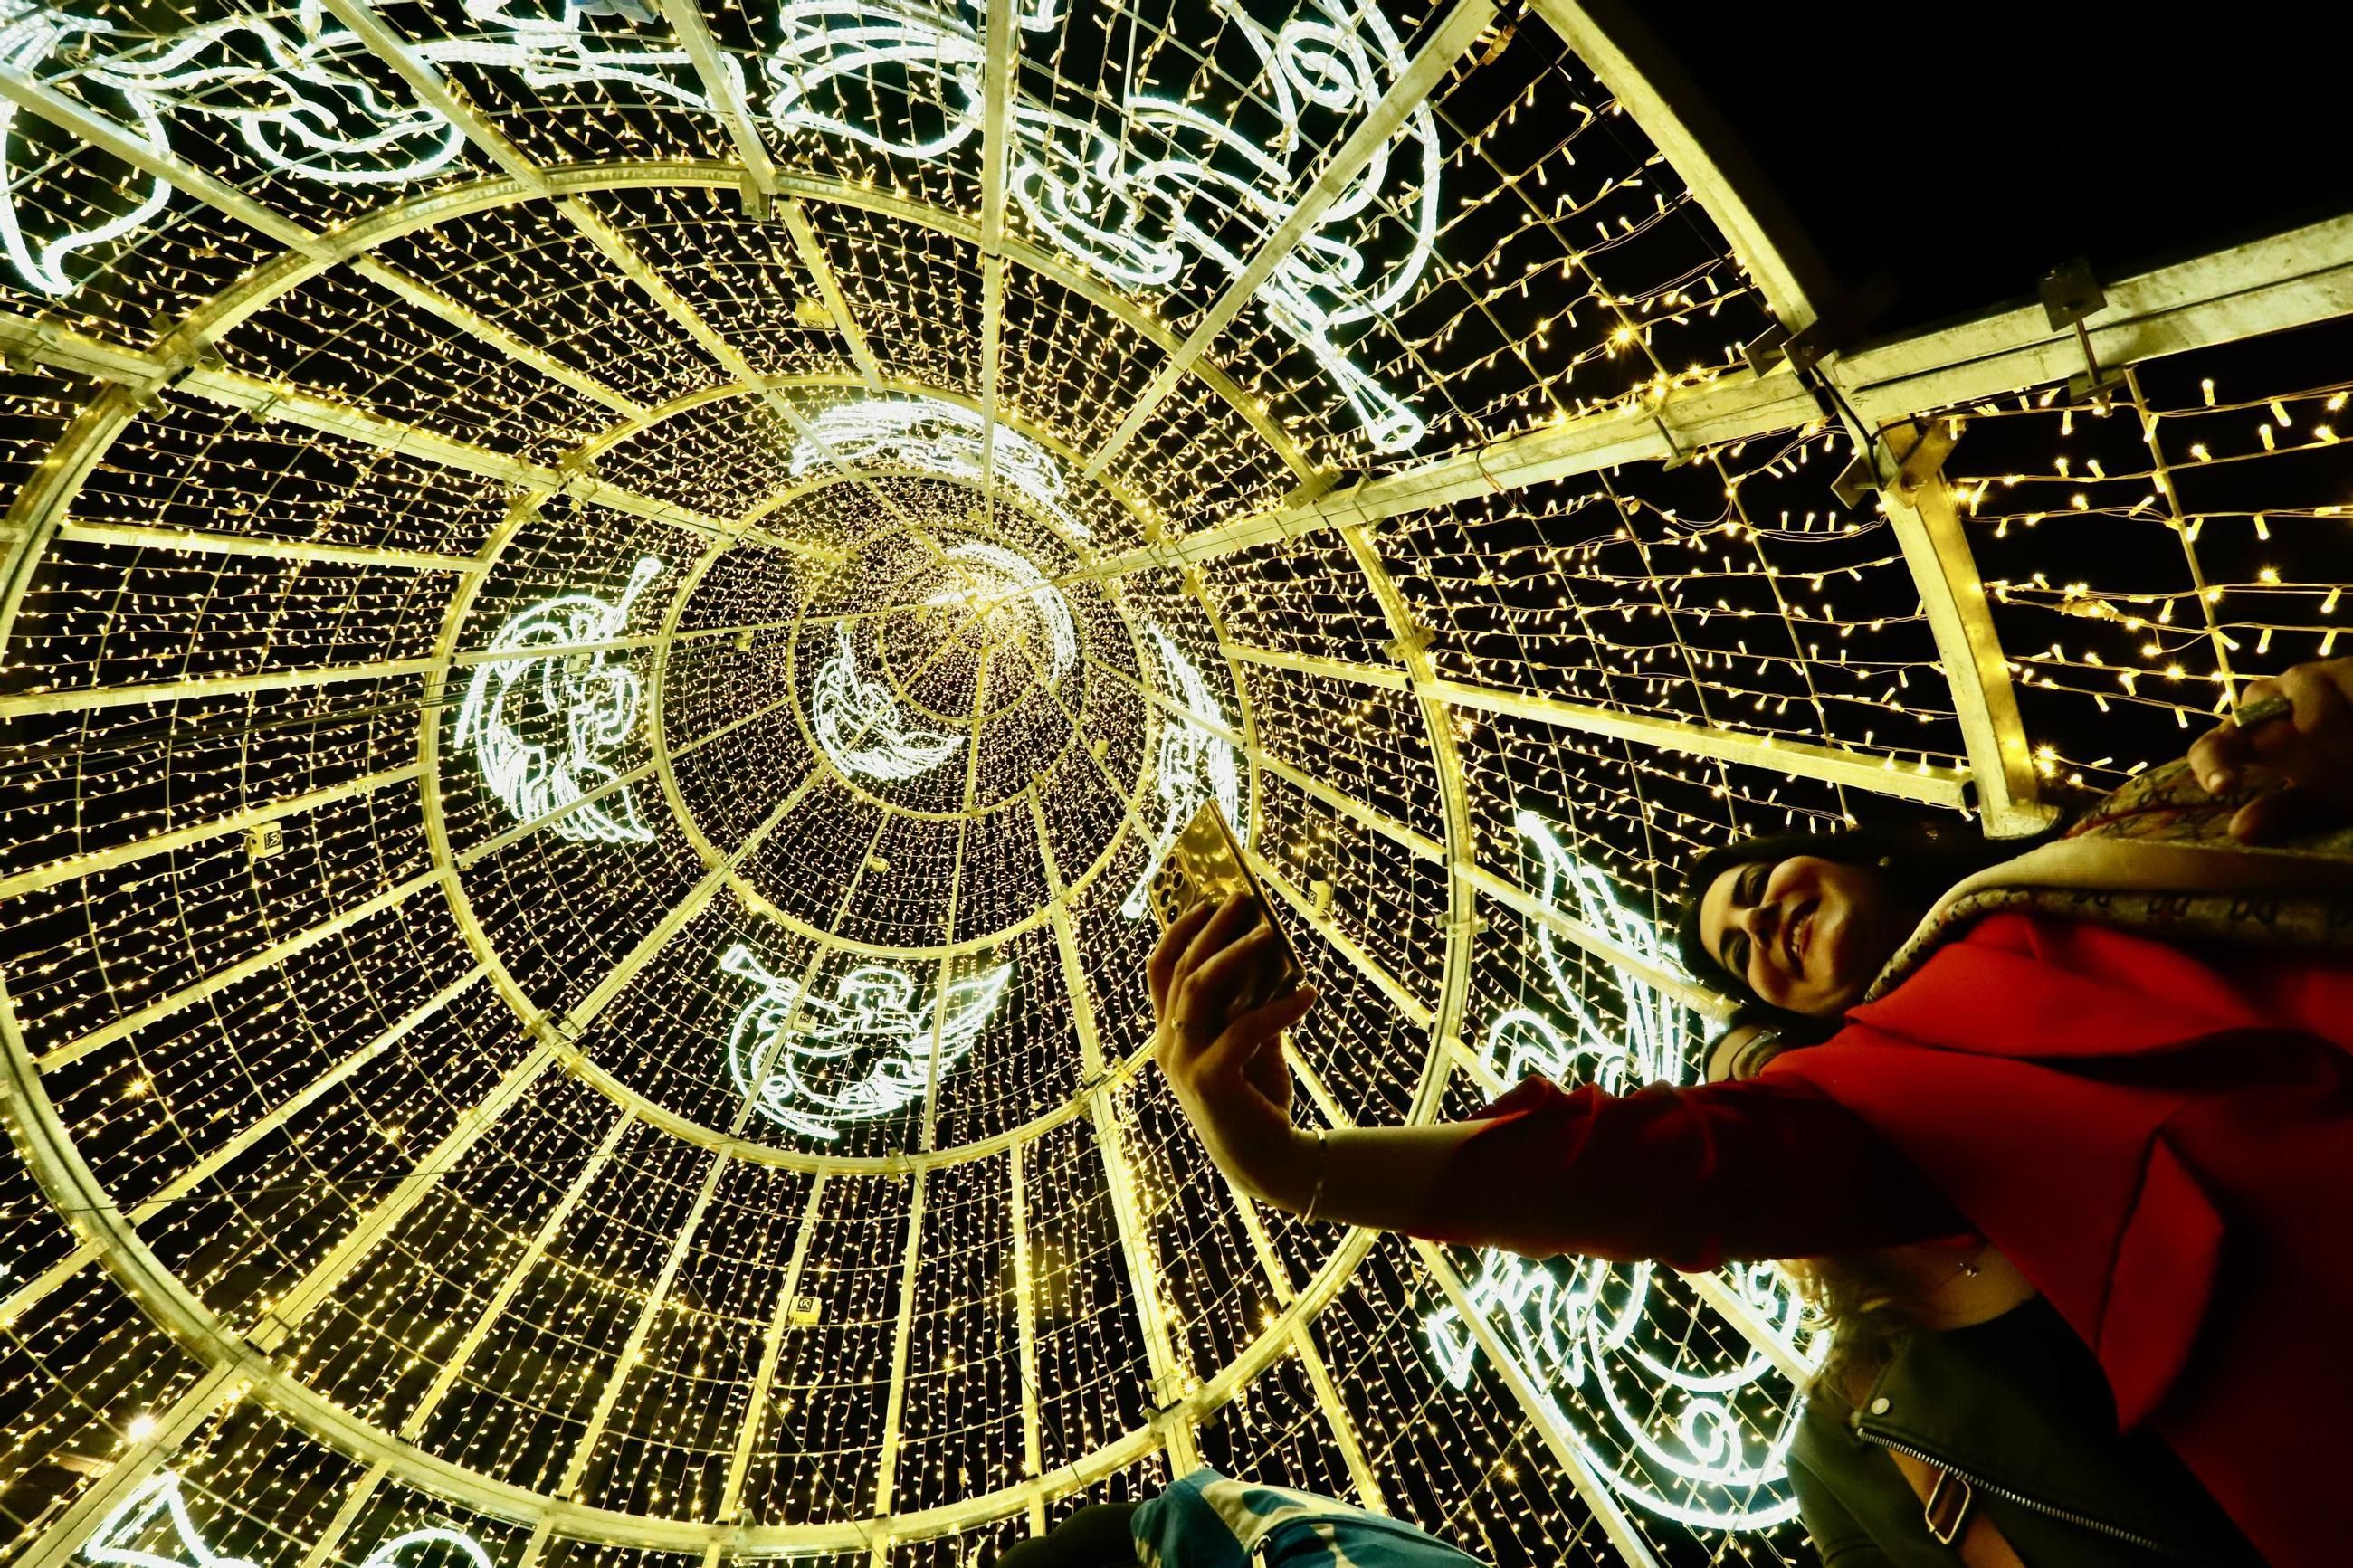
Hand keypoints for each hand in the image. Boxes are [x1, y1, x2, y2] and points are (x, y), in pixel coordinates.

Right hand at [1149, 893, 1319, 1207]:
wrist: (1268, 1163)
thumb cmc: (1257, 1100)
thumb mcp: (1252, 1045)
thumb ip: (1250, 1005)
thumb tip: (1271, 955)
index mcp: (1171, 1035)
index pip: (1160, 971)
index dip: (1179, 931)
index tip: (1208, 900)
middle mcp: (1168, 1046)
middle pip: (1182, 970)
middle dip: (1212, 930)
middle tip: (1244, 900)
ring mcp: (1183, 1063)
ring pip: (1200, 989)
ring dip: (1237, 955)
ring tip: (1271, 933)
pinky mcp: (1210, 1080)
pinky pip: (1244, 1027)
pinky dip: (1279, 1006)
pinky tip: (1309, 993)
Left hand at [2187, 657, 2352, 841]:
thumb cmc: (2349, 769)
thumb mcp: (2322, 801)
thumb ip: (2285, 811)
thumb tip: (2239, 831)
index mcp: (2247, 739)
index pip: (2212, 749)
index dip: (2213, 765)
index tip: (2224, 787)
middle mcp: (2263, 704)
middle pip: (2268, 736)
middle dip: (2309, 765)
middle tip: (2345, 778)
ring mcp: (2301, 681)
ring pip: (2313, 722)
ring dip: (2343, 748)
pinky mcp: (2343, 671)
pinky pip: (2350, 699)